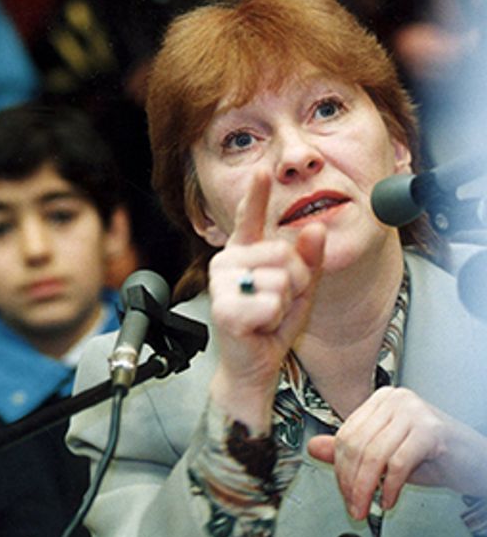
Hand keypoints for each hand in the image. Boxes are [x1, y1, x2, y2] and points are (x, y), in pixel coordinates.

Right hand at [207, 171, 325, 430]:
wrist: (252, 365)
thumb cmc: (271, 324)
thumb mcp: (299, 288)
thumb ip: (308, 259)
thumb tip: (315, 229)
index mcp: (244, 252)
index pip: (249, 217)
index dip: (256, 194)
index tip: (263, 171)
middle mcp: (227, 262)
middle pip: (283, 253)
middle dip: (294, 280)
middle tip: (278, 302)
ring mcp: (222, 284)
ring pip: (279, 279)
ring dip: (284, 302)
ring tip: (268, 315)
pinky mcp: (223, 309)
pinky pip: (269, 303)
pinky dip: (274, 319)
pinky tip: (259, 327)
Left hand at [307, 387, 486, 518]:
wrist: (476, 462)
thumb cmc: (434, 456)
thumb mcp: (385, 453)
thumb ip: (351, 450)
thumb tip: (314, 447)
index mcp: (381, 400)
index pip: (346, 434)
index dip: (339, 468)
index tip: (343, 492)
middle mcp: (395, 400)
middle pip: (356, 444)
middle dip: (350, 481)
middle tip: (353, 505)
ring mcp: (413, 412)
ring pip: (373, 455)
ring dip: (365, 488)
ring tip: (366, 506)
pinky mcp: (430, 430)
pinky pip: (397, 463)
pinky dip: (388, 487)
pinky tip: (388, 500)